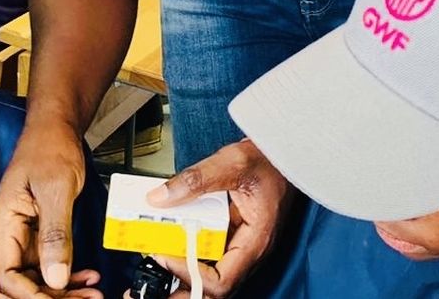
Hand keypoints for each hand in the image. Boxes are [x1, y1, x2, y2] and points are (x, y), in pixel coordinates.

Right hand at [0, 122, 103, 298]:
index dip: (29, 295)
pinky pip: (49, 264)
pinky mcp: (40, 232)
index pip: (6, 276)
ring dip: (61, 291)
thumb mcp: (56, 189)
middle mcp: (10, 233)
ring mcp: (25, 234)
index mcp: (4, 223)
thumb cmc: (50, 148)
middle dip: (48, 297)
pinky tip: (88, 277)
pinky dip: (67, 275)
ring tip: (91, 293)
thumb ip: (55, 234)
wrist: (56, 127)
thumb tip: (55, 278)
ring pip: (36, 278)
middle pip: (19, 284)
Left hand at [141, 140, 294, 298]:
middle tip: (157, 278)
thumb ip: (196, 179)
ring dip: (184, 272)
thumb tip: (161, 197)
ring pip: (211, 273)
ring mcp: (240, 244)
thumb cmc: (270, 161)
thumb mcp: (232, 162)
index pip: (222, 281)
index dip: (190, 275)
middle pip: (214, 287)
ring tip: (159, 263)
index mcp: (255, 241)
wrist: (281, 154)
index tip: (166, 258)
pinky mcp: (232, 235)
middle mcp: (249, 250)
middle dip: (184, 286)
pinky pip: (209, 254)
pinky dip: (188, 252)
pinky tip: (171, 244)